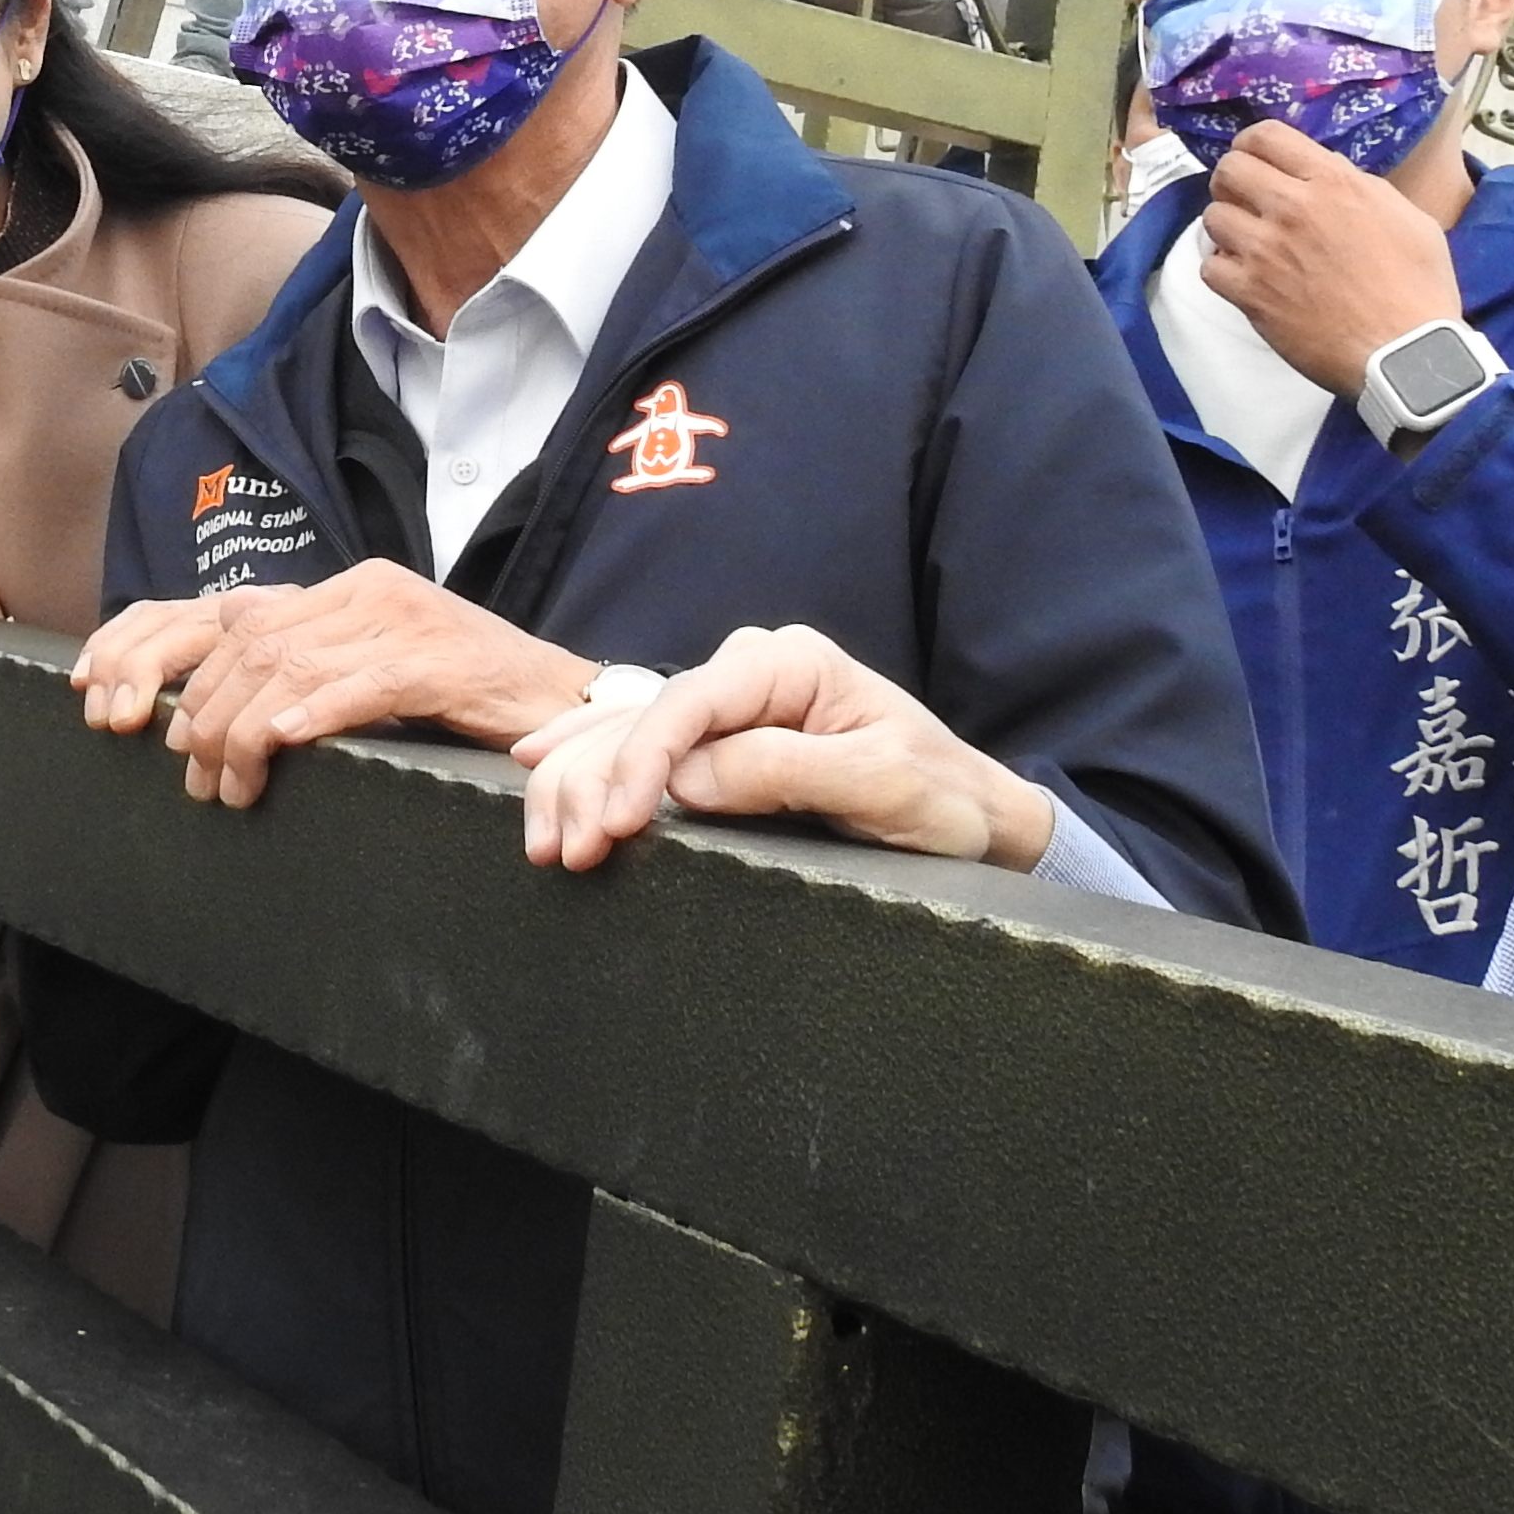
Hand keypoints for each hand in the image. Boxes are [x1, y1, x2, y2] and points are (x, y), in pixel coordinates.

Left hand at [71, 561, 595, 806]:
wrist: (565, 701)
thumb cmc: (470, 699)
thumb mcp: (378, 673)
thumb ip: (315, 672)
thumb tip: (232, 715)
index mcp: (345, 589)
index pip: (226, 609)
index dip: (153, 647)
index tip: (103, 697)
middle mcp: (366, 590)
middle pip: (244, 639)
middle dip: (196, 709)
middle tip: (191, 774)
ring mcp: (404, 619)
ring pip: (288, 665)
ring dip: (243, 732)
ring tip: (229, 786)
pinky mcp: (440, 658)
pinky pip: (359, 682)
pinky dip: (313, 712)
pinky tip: (283, 744)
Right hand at [507, 623, 1056, 873]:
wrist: (972, 813)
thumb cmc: (940, 796)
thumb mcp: (879, 783)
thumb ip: (784, 771)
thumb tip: (687, 780)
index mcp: (791, 662)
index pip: (692, 702)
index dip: (642, 761)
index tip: (618, 823)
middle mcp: (752, 671)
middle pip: (646, 716)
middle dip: (594, 780)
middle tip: (566, 851)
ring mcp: (733, 704)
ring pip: (630, 730)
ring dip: (579, 780)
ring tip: (545, 841)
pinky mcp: (723, 741)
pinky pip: (643, 745)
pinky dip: (591, 766)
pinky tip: (541, 774)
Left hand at [1199, 119, 1462, 396]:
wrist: (1404, 352)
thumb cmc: (1418, 286)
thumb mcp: (1406, 216)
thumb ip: (1361, 188)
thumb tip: (1328, 173)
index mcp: (1333, 182)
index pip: (1267, 136)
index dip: (1252, 143)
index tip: (1254, 158)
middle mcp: (1292, 207)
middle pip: (1229, 170)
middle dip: (1232, 180)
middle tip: (1244, 199)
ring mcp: (1266, 251)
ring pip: (1213, 217)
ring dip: (1227, 227)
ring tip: (1245, 242)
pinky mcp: (1251, 295)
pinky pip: (1210, 268)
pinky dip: (1222, 271)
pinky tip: (1243, 277)